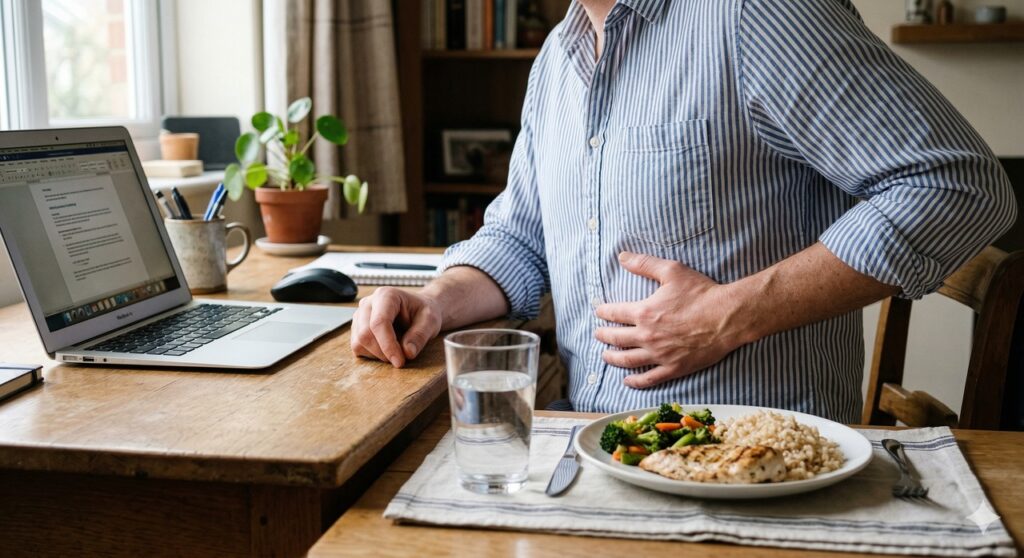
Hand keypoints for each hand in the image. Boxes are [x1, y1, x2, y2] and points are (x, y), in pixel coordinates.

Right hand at [350, 287, 442, 366]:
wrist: (418, 310)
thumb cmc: (423, 313)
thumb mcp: (430, 321)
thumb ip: (420, 335)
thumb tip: (408, 353)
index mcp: (386, 295)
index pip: (379, 322)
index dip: (388, 345)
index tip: (399, 362)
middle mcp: (368, 303)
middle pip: (365, 334)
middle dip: (383, 353)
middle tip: (402, 360)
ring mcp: (360, 315)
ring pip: (358, 342)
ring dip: (377, 355)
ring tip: (396, 351)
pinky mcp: (357, 328)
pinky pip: (357, 347)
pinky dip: (372, 354)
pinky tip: (386, 349)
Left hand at [594, 252, 747, 388]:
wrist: (727, 317)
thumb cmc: (701, 293)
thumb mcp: (672, 271)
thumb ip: (644, 264)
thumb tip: (622, 257)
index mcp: (644, 312)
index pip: (615, 313)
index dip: (603, 312)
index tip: (599, 312)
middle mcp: (648, 336)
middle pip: (616, 338)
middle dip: (603, 335)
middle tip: (597, 334)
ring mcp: (660, 354)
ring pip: (628, 360)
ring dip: (613, 358)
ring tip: (605, 356)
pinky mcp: (674, 368)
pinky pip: (650, 378)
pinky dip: (636, 381)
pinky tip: (627, 381)